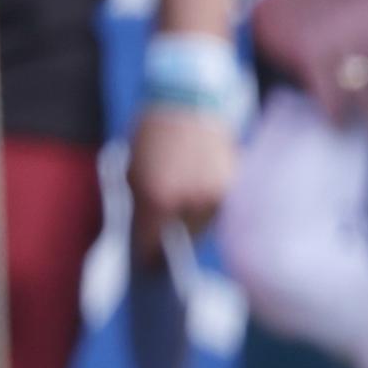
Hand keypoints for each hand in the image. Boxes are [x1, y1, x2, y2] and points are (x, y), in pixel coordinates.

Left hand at [128, 104, 239, 257]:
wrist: (187, 101)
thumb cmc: (152, 133)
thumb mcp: (132, 171)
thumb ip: (142, 206)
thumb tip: (150, 235)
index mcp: (159, 199)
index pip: (152, 244)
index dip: (147, 257)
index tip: (147, 266)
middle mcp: (192, 202)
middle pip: (184, 238)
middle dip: (173, 237)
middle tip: (165, 237)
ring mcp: (217, 195)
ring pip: (205, 224)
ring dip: (193, 220)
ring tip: (183, 206)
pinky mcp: (235, 187)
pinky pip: (219, 207)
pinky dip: (208, 204)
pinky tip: (199, 191)